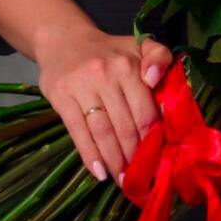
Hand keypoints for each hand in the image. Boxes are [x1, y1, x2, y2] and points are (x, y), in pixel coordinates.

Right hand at [34, 25, 173, 184]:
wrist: (64, 39)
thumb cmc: (110, 51)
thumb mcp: (140, 45)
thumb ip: (160, 58)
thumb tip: (156, 81)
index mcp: (129, 66)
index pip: (145, 110)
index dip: (153, 139)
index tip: (160, 159)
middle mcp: (106, 76)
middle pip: (125, 125)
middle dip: (135, 155)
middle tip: (143, 177)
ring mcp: (81, 87)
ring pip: (103, 131)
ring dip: (115, 160)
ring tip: (124, 181)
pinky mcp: (61, 97)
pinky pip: (78, 131)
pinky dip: (89, 155)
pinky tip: (99, 172)